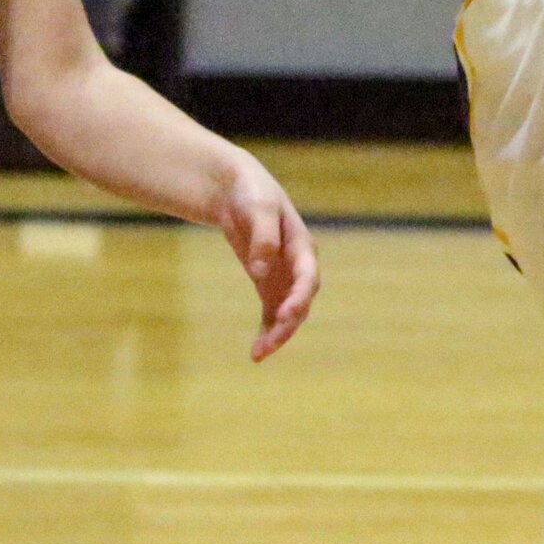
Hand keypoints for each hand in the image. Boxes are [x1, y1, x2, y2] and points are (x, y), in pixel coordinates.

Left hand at [212, 155, 317, 360]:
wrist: (236, 188)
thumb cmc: (251, 192)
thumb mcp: (257, 207)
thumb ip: (263, 238)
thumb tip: (260, 272)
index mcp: (302, 246)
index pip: (307, 278)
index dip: (298, 298)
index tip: (284, 315)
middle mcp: (297, 265)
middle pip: (300, 302)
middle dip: (286, 326)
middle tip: (267, 346)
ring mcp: (283, 276)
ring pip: (287, 313)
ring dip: (277, 335)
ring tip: (258, 355)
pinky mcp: (267, 283)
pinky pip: (271, 313)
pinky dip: (266, 330)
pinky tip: (256, 351)